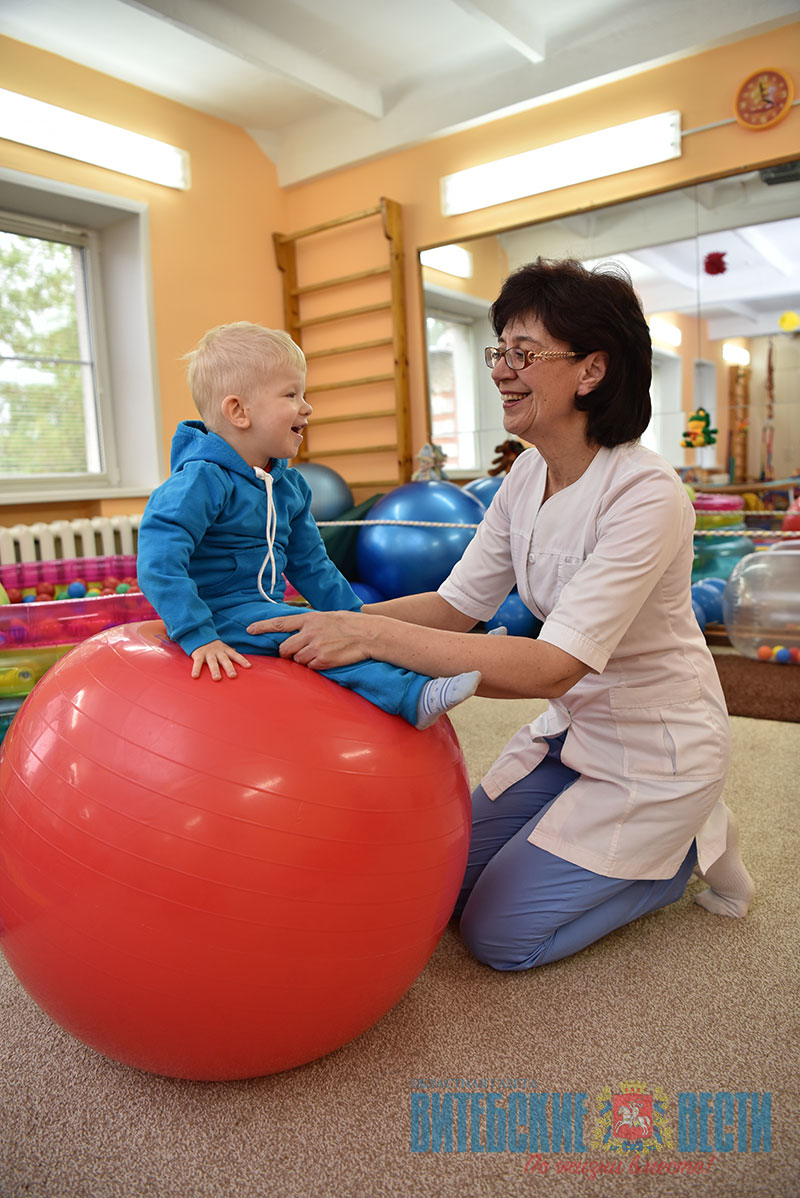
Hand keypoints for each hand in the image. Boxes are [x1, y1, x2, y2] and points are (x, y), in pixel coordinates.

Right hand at [191, 639, 251, 679]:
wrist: (199, 634)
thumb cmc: (214, 646)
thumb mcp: (223, 647)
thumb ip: (230, 652)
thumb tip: (238, 654)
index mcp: (225, 650)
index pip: (235, 655)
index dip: (242, 660)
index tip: (249, 666)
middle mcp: (218, 652)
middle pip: (225, 660)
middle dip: (229, 667)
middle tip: (233, 676)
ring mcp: (208, 653)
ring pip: (212, 662)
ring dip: (215, 670)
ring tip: (217, 678)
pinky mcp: (199, 655)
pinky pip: (198, 662)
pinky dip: (196, 669)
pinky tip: (195, 676)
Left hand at [246, 610, 371, 669]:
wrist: (368, 634)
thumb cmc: (350, 624)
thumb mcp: (328, 616)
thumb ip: (311, 623)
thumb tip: (300, 629)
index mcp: (309, 619)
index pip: (280, 623)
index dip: (263, 627)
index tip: (249, 630)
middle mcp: (309, 632)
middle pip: (285, 648)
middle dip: (287, 653)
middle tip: (297, 653)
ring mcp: (315, 647)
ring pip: (297, 660)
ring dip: (304, 660)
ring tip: (321, 653)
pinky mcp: (323, 660)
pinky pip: (311, 667)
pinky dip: (316, 666)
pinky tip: (328, 659)